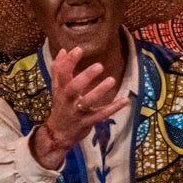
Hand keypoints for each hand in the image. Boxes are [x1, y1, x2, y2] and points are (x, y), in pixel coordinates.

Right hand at [31, 47, 126, 168]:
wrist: (58, 133)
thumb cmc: (61, 106)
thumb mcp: (57, 88)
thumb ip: (58, 70)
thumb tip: (63, 50)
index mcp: (61, 89)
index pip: (61, 73)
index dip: (69, 61)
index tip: (78, 49)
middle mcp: (68, 100)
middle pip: (73, 87)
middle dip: (85, 77)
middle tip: (99, 66)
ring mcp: (77, 111)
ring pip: (88, 101)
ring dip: (100, 91)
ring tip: (111, 80)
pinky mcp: (87, 121)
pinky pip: (101, 114)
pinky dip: (114, 107)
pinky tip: (125, 100)